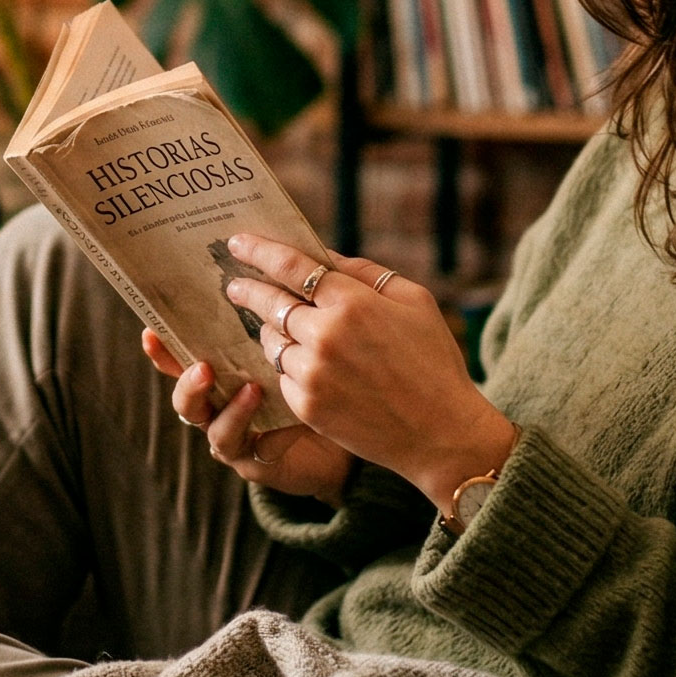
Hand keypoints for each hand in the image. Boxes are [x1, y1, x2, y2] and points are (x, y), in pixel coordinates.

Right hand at [144, 329, 352, 506]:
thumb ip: (274, 317)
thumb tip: (273, 266)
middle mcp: (216, 409)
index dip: (162, 351)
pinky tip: (296, 424)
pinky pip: (260, 452)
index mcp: (217, 376)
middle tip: (203, 367)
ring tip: (253, 391)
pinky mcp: (258, 464)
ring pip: (217, 432)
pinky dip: (276, 436)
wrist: (335, 433)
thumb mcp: (290, 346)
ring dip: (233, 412)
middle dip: (189, 385)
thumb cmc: (309, 380)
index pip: (180, 361)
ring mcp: (234, 439)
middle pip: (186, 402)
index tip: (151, 332)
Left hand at [221, 235, 518, 510]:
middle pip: (270, 302)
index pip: (291, 266)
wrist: (441, 433)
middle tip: (234, 285)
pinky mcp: (306, 405)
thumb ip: (364, 273)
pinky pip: (280, 375)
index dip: (259, 251)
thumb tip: (323, 255)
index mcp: (353, 302)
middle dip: (248, 290)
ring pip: (271, 341)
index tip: (238, 243)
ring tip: (272, 325)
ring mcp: (312, 373)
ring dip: (269, 330)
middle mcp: (325, 335)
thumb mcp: (413, 301)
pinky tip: (296, 362)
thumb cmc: (433, 360)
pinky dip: (286, 365)